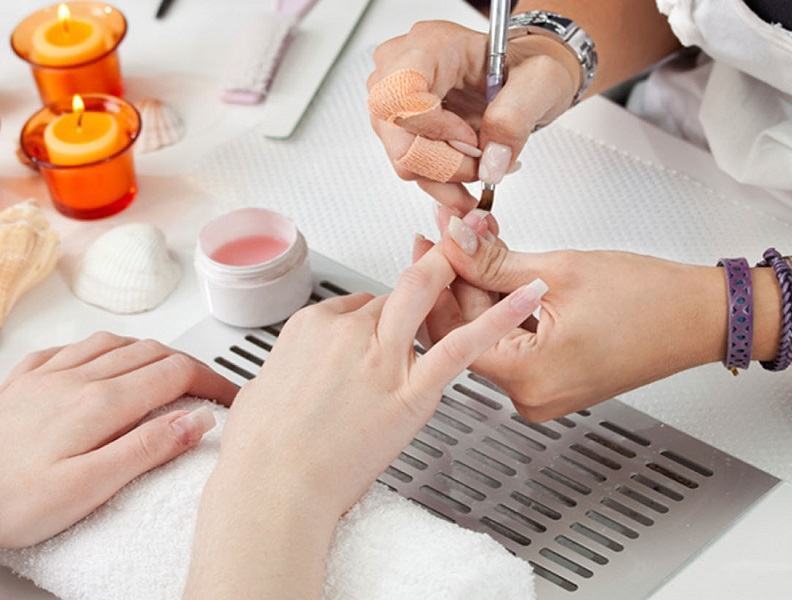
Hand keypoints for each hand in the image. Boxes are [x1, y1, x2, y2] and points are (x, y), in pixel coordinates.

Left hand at [0, 333, 236, 547]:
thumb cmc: (8, 501)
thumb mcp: (88, 488)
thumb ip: (148, 448)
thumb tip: (198, 420)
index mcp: (99, 404)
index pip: (176, 373)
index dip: (213, 381)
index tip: (232, 397)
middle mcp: (75, 379)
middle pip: (151, 352)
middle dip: (190, 365)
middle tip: (209, 388)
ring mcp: (46, 376)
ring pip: (114, 343)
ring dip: (151, 351)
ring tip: (167, 370)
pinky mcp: (20, 382)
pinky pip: (69, 348)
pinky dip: (101, 349)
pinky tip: (101, 360)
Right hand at [185, 246, 546, 598]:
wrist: (271, 488)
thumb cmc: (260, 451)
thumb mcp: (261, 392)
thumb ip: (286, 371)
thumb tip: (289, 374)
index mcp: (310, 327)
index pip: (358, 303)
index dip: (378, 316)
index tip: (387, 327)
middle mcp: (349, 332)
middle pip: (396, 290)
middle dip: (424, 268)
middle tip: (447, 255)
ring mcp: (382, 357)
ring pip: (422, 299)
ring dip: (449, 279)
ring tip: (476, 259)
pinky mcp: (411, 392)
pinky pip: (461, 346)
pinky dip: (497, 318)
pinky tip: (524, 296)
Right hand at [367, 20, 579, 211]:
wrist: (521, 74)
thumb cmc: (525, 65)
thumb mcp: (540, 81)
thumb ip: (515, 118)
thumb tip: (490, 161)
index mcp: (432, 45)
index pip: (401, 94)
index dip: (435, 129)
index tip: (472, 138)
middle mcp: (403, 69)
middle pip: (397, 136)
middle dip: (445, 164)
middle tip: (484, 165)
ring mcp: (398, 100)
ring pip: (404, 159)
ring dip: (447, 177)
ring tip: (484, 168)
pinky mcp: (403, 127)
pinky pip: (412, 167)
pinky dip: (444, 182)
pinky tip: (470, 175)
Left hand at [427, 212, 729, 420]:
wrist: (699, 318)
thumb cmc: (650, 301)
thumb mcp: (560, 270)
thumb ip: (495, 261)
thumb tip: (455, 243)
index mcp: (529, 377)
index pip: (453, 331)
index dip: (436, 281)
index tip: (428, 245)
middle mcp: (532, 396)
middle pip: (470, 333)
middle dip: (461, 278)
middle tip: (455, 234)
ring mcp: (543, 393)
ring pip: (491, 336)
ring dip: (484, 289)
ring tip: (483, 241)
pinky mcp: (554, 382)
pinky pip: (515, 344)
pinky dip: (507, 309)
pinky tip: (505, 272)